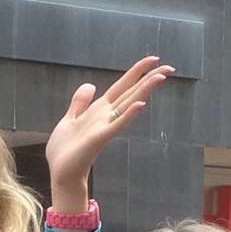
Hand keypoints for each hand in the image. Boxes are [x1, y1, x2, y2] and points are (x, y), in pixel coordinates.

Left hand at [45, 56, 174, 210]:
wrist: (60, 172)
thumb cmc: (65, 150)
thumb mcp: (69, 119)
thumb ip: (80, 102)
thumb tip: (91, 85)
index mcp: (99, 109)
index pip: (122, 86)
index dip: (136, 71)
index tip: (153, 59)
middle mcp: (106, 115)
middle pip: (131, 92)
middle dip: (149, 78)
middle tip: (170, 67)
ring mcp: (105, 126)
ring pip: (128, 104)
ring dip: (144, 90)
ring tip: (160, 77)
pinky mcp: (99, 138)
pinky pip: (117, 125)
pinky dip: (128, 115)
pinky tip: (140, 105)